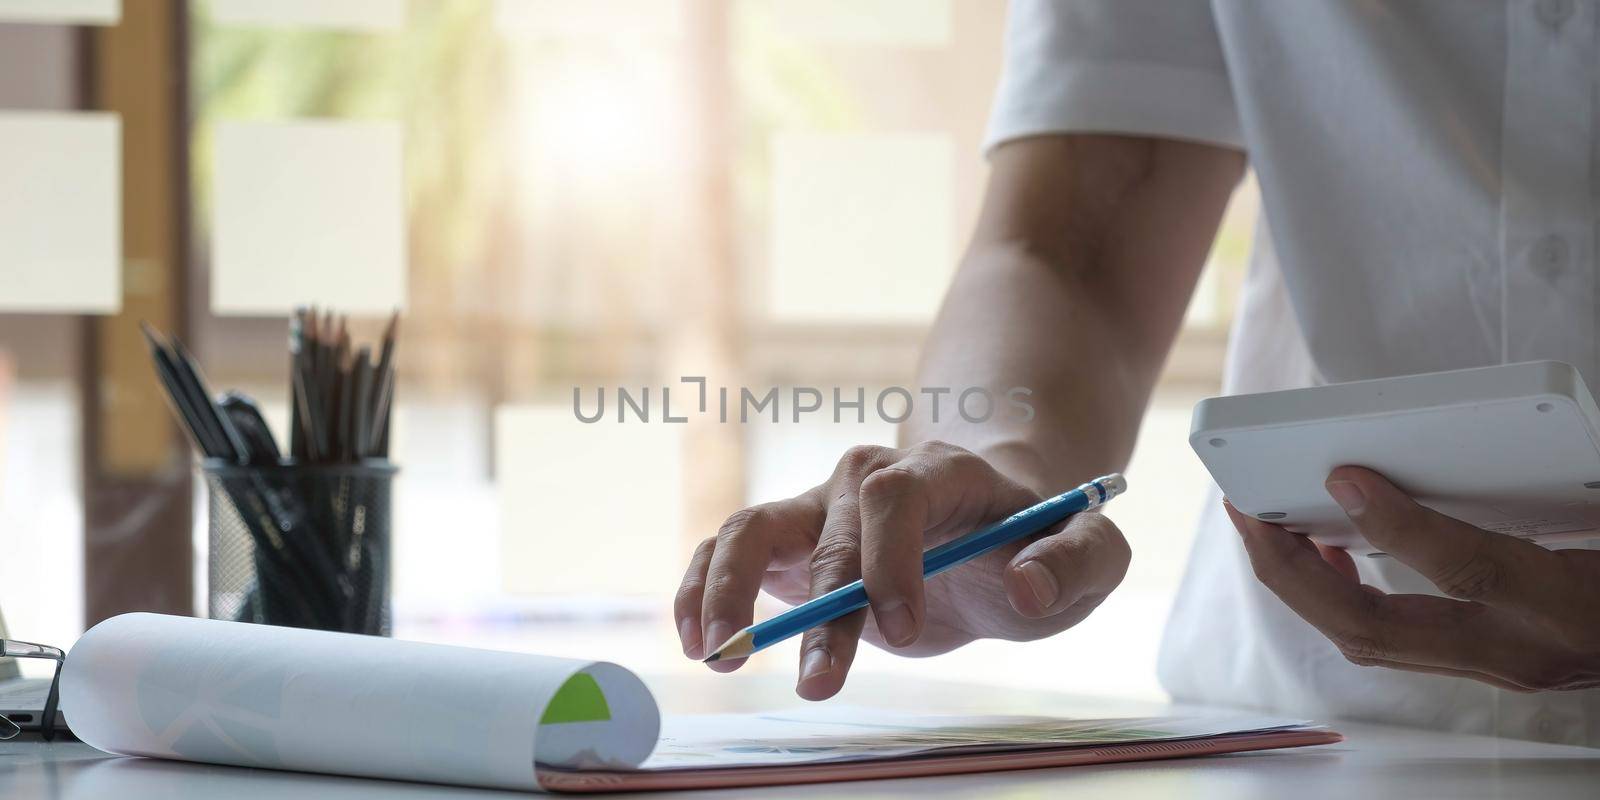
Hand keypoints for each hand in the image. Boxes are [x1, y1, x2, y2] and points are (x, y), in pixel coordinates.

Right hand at [674, 441, 1130, 699]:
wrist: (988, 530)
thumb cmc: (1034, 540)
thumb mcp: (1088, 551)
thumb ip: (1078, 560)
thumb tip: (1024, 586)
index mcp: (940, 471)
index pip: (894, 494)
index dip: (889, 557)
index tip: (901, 628)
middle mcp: (866, 477)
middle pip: (828, 532)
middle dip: (822, 613)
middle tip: (818, 684)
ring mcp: (819, 505)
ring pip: (753, 528)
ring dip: (731, 591)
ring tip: (721, 655)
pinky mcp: (788, 542)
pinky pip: (724, 549)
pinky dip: (701, 587)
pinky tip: (697, 638)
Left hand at [1228, 465, 1599, 690]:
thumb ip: (1568, 477)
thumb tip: (1494, 428)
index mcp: (1568, 606)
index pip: (1472, 570)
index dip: (1402, 522)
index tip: (1346, 475)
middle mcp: (1524, 649)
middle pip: (1378, 631)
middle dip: (1293, 573)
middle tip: (1246, 511)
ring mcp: (1500, 664)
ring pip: (1371, 642)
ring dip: (1302, 587)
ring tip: (1266, 525)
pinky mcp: (1488, 660)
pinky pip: (1388, 638)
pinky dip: (1339, 595)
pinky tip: (1325, 550)